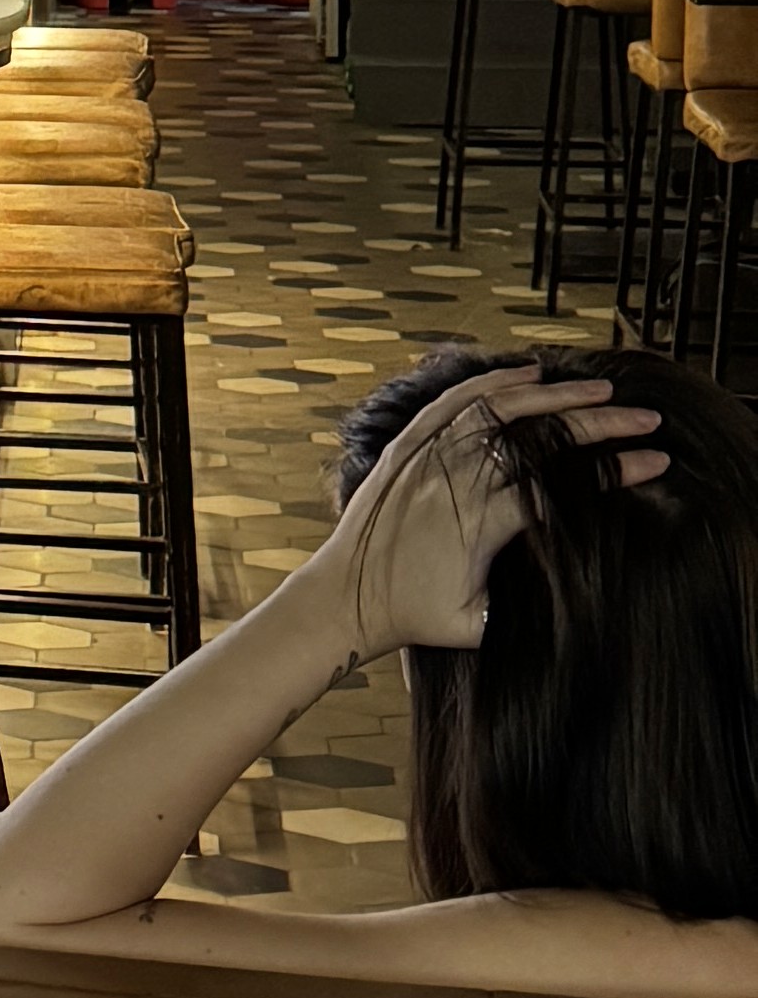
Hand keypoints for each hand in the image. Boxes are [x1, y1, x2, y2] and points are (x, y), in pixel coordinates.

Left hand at [313, 365, 668, 659]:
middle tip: (645, 420)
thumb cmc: (415, 617)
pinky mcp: (407, 446)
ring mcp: (428, 457)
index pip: (565, 483)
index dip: (615, 470)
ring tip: (601, 391)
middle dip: (600, 425)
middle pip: (542, 437)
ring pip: (501, 408)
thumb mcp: (482, 623)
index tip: (654, 462)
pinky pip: (454, 403)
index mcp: (483, 521)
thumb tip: (592, 589)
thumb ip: (534, 601)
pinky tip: (529, 374)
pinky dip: (493, 382)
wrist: (342, 598)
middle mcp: (455, 479)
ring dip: (555, 395)